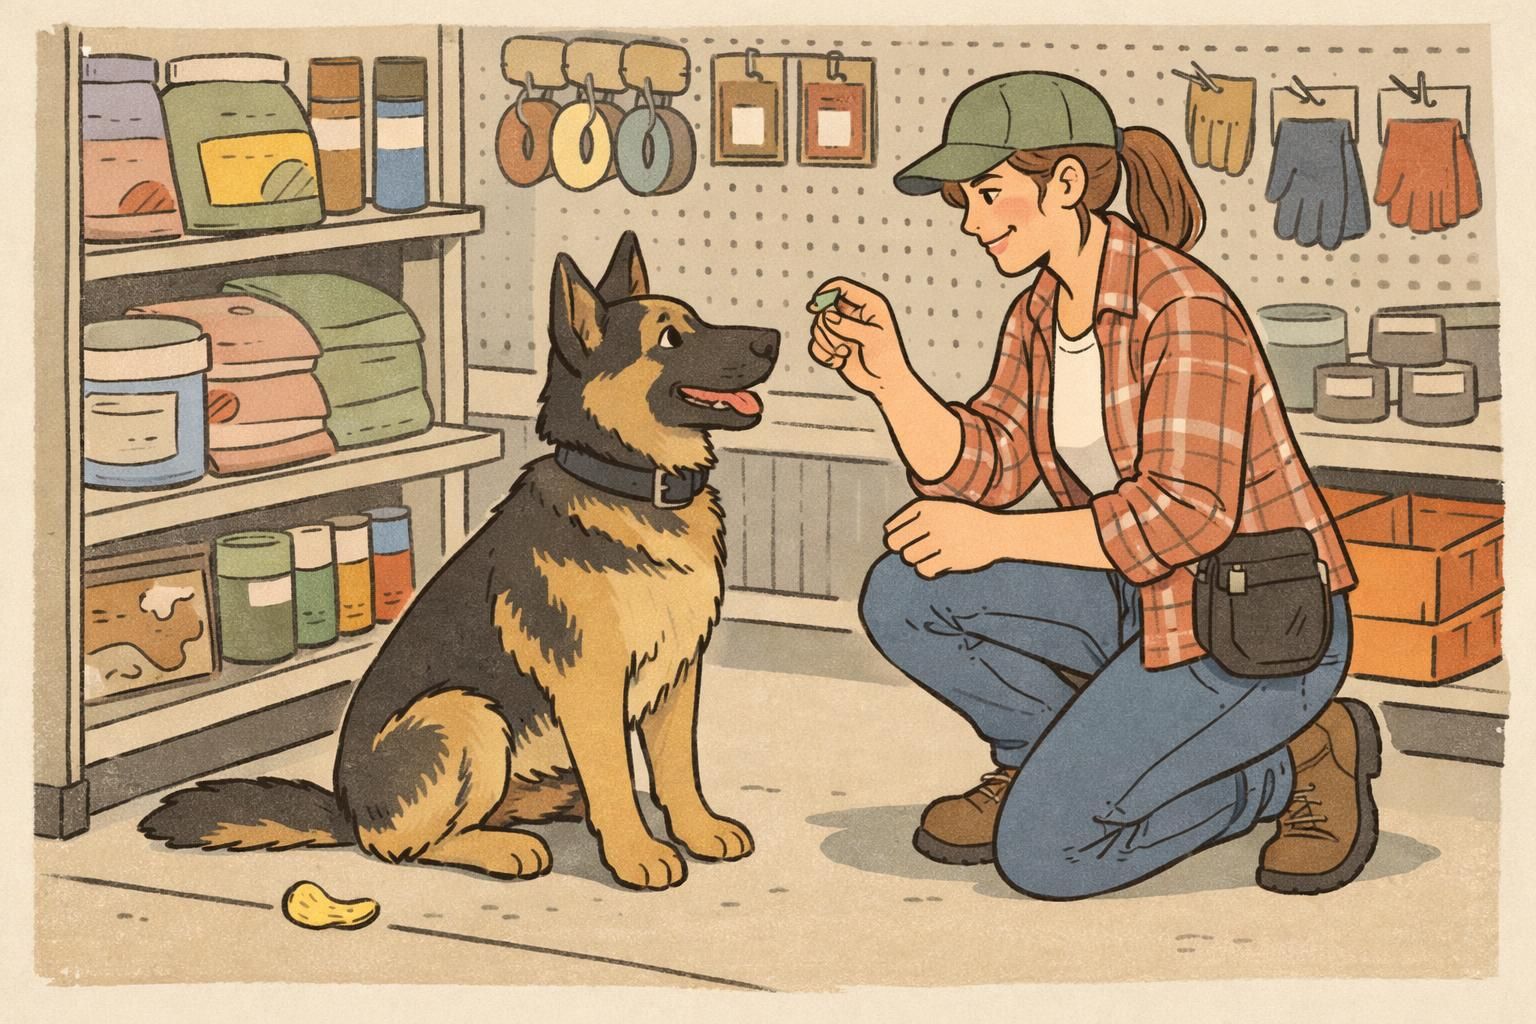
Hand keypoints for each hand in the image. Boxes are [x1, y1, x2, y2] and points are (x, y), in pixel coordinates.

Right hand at [805, 277, 912, 397]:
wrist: (885, 383)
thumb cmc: (886, 359)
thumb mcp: (871, 339)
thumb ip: (848, 326)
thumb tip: (825, 316)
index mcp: (869, 304)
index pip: (841, 287)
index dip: (824, 293)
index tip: (814, 308)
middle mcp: (854, 313)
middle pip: (824, 308)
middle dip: (827, 328)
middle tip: (840, 345)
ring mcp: (842, 328)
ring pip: (818, 327)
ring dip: (826, 343)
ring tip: (843, 354)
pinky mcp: (834, 343)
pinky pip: (816, 344)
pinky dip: (824, 354)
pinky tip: (838, 362)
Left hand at [884, 499, 1014, 577]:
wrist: (996, 532)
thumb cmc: (963, 522)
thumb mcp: (940, 509)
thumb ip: (914, 519)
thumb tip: (887, 537)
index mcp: (925, 507)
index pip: (891, 528)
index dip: (897, 537)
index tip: (912, 540)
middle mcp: (930, 520)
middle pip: (895, 544)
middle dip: (903, 549)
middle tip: (918, 551)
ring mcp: (940, 539)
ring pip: (908, 557)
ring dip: (917, 560)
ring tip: (932, 556)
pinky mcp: (950, 557)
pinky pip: (923, 570)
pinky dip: (928, 570)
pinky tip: (939, 564)